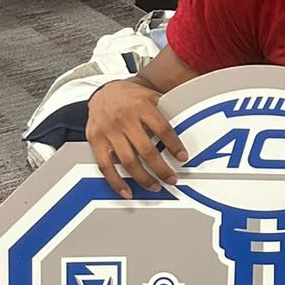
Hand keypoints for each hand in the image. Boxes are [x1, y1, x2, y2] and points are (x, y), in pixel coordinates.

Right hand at [86, 78, 188, 197]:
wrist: (103, 92)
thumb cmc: (130, 98)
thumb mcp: (151, 96)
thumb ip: (166, 111)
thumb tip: (189, 126)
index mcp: (142, 106)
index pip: (162, 129)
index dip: (174, 145)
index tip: (182, 158)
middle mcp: (125, 119)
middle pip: (146, 150)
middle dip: (161, 169)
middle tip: (172, 179)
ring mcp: (109, 131)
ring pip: (128, 161)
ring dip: (143, 178)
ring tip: (155, 186)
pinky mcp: (96, 140)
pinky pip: (106, 166)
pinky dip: (116, 182)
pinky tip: (127, 191)